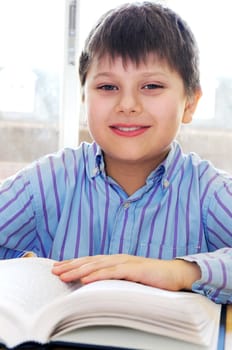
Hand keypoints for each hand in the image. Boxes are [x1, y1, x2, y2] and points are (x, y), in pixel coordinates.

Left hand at [52, 254, 200, 290]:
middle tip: (54, 271)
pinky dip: (98, 275)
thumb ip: (114, 279)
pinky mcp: (134, 269)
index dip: (73, 264)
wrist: (174, 274)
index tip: (58, 268)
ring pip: (98, 265)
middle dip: (71, 266)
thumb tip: (96, 286)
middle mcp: (118, 259)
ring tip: (64, 274)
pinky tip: (86, 278)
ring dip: (79, 269)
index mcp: (116, 261)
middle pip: (90, 261)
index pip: (90, 261)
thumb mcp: (128, 278)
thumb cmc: (151, 277)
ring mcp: (125, 262)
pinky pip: (113, 272)